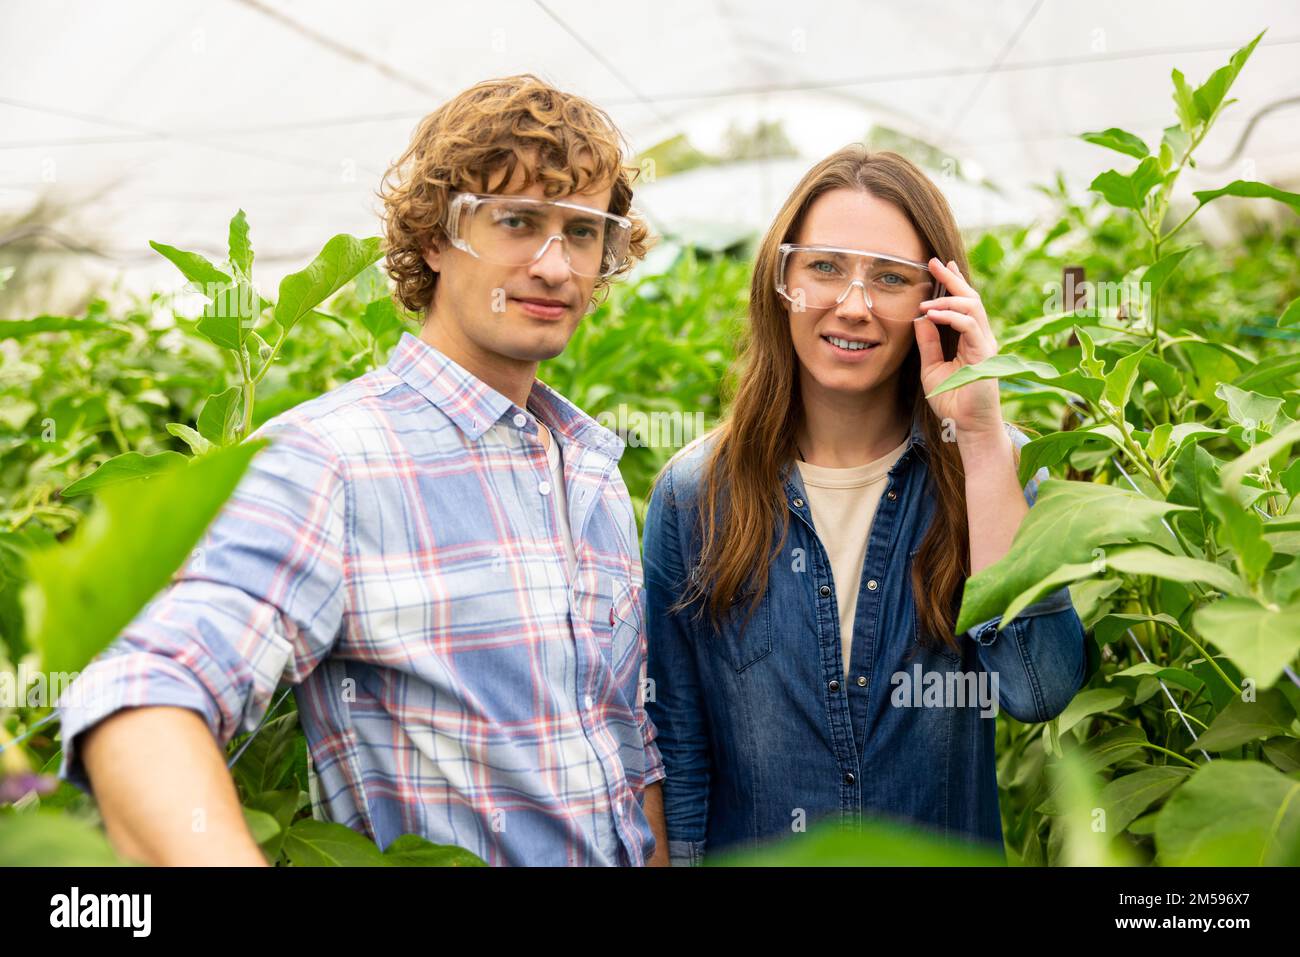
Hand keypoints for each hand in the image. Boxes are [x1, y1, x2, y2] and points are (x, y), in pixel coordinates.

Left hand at [914, 258, 1003, 442]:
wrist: (967, 426)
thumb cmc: (952, 401)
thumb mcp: (932, 368)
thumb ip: (928, 343)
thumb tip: (919, 319)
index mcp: (971, 338)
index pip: (963, 304)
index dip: (952, 283)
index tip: (938, 266)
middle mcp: (981, 337)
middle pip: (970, 298)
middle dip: (952, 278)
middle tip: (934, 262)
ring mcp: (985, 344)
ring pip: (972, 308)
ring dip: (948, 297)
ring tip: (927, 294)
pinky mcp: (985, 354)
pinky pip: (969, 326)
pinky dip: (951, 316)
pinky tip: (933, 313)